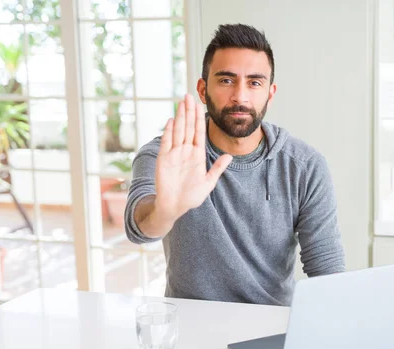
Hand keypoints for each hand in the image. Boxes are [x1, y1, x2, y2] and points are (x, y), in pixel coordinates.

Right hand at [154, 94, 232, 222]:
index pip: (199, 132)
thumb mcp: (208, 182)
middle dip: (189, 111)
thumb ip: (218, 169)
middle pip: (188, 127)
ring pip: (178, 131)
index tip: (200, 105)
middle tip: (189, 95)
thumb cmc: (191, 197)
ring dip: (180, 117)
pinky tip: (172, 120)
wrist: (174, 207)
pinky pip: (167, 142)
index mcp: (197, 155)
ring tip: (181, 102)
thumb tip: (230, 156)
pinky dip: (169, 132)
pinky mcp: (164, 159)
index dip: (200, 118)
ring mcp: (174, 154)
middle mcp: (185, 151)